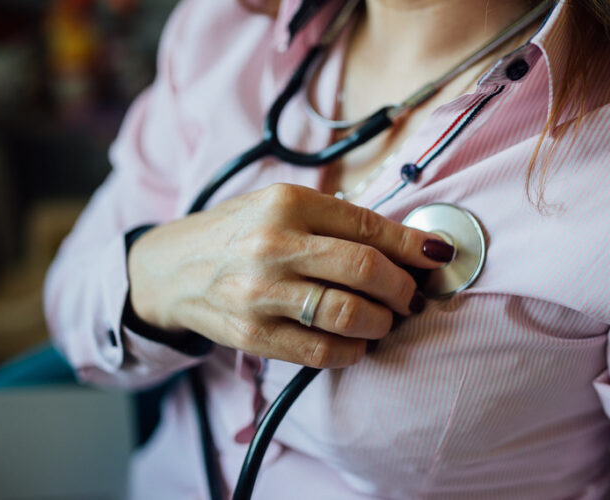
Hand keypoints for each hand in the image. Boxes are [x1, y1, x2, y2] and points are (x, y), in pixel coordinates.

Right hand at [127, 184, 453, 367]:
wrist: (172, 269)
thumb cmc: (239, 233)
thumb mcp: (281, 206)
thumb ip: (337, 221)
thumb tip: (408, 245)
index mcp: (288, 203)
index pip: (369, 226)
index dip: (413, 246)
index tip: (437, 257)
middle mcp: (274, 245)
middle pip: (366, 270)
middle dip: (404, 288)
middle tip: (412, 296)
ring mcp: (261, 293)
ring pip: (348, 314)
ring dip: (382, 322)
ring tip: (385, 319)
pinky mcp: (253, 335)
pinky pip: (321, 352)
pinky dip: (352, 351)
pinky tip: (357, 343)